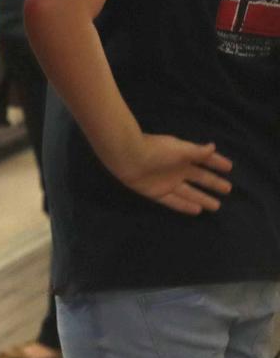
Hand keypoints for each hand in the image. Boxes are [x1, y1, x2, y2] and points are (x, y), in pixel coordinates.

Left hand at [109, 134, 232, 214]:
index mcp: (182, 156)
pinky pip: (174, 201)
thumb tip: (213, 147)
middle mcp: (176, 169)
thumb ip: (197, 151)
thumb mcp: (180, 149)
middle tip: (228, 189)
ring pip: (189, 192)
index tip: (229, 167)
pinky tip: (197, 210)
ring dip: (202, 198)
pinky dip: (185, 206)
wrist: (128, 156)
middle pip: (199, 178)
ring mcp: (166, 182)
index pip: (204, 159)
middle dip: (213, 183)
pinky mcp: (156, 193)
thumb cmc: (156, 150)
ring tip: (216, 206)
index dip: (216, 162)